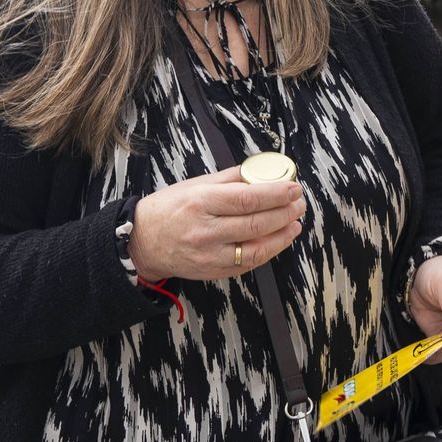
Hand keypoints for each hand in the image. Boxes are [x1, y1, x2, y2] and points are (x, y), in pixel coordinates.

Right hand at [129, 167, 306, 282]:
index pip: (247, 199)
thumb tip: (261, 170)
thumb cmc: (169, 209)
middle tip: (299, 203)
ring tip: (295, 222)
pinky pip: (247, 263)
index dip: (276, 194)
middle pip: (256, 223)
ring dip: (282, 235)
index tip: (293, 188)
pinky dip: (268, 251)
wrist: (142, 242)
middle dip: (284, 212)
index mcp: (201, 203)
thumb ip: (230, 178)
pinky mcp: (213, 272)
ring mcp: (209, 255)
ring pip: (256, 248)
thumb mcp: (195, 185)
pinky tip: (279, 239)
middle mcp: (205, 231)